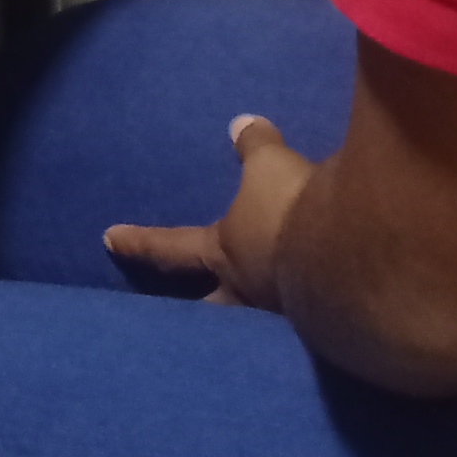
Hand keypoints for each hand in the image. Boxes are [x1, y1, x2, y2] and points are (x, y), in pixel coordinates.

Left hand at [106, 113, 315, 311]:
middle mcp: (245, 291)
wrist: (349, 257)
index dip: (139, 241)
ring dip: (244, 327)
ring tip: (243, 332)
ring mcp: (280, 316)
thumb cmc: (291, 210)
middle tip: (168, 326)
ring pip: (250, 327)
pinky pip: (298, 328)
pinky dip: (298, 323)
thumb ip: (256, 147)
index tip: (107, 239)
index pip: (170, 246)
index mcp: (223, 252)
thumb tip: (241, 123)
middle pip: (207, 309)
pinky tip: (308, 325)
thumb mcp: (271, 167)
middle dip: (190, 314)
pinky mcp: (320, 328)